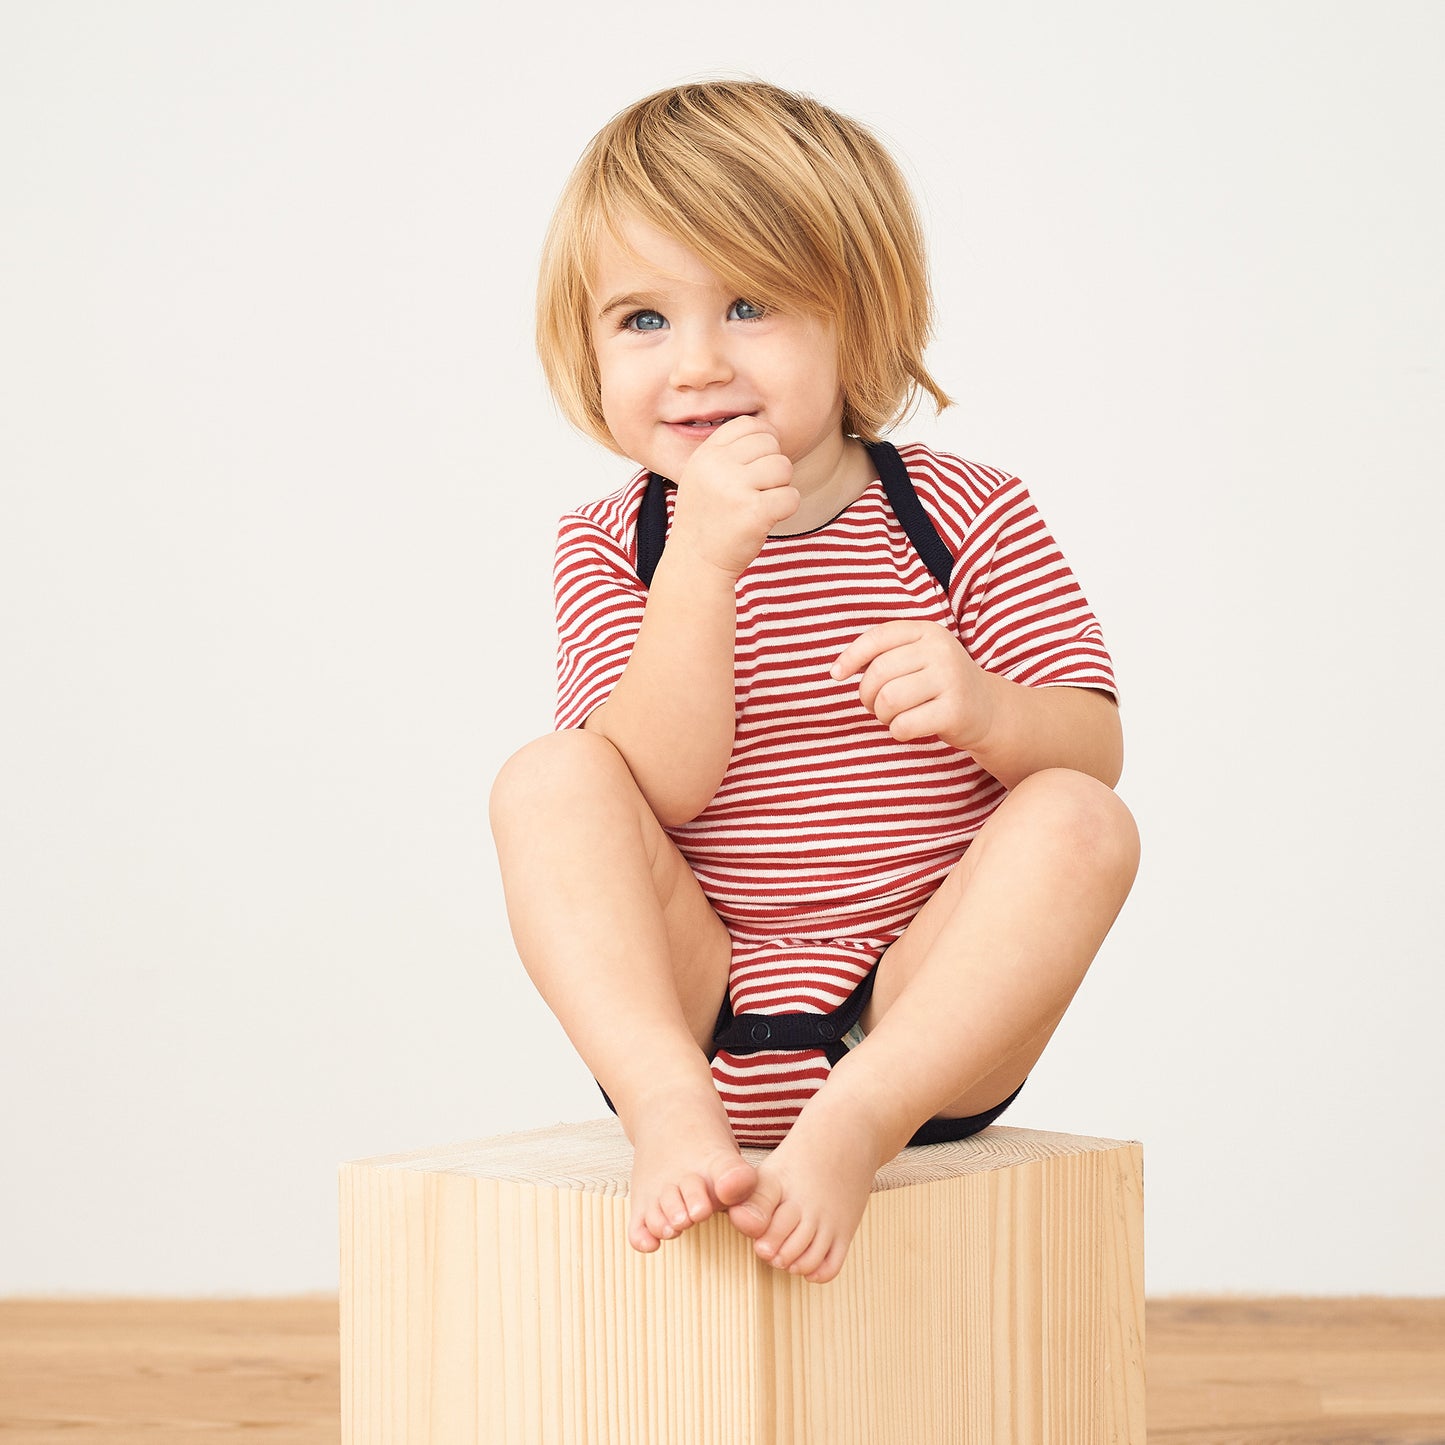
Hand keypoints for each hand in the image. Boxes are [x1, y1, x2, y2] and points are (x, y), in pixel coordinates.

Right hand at [669, 416, 799, 579]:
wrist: (696, 563)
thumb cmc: (706, 519)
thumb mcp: (702, 476)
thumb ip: (728, 452)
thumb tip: (769, 431)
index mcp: (706, 454)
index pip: (749, 425)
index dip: (764, 440)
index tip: (759, 464)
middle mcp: (718, 467)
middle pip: (771, 445)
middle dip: (773, 467)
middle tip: (758, 491)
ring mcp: (735, 489)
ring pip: (784, 468)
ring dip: (780, 488)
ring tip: (759, 505)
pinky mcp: (755, 513)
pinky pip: (792, 497)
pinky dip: (785, 508)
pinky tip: (766, 519)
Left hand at [831, 620, 995, 749]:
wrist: (987, 708)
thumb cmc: (938, 683)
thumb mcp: (917, 657)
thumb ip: (884, 655)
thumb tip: (838, 670)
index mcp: (927, 631)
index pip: (878, 638)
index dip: (851, 657)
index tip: (836, 675)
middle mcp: (941, 651)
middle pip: (878, 674)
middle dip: (868, 695)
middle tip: (876, 706)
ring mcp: (950, 679)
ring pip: (889, 700)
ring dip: (882, 715)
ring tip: (892, 716)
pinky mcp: (955, 711)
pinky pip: (904, 725)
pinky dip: (897, 731)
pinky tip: (908, 728)